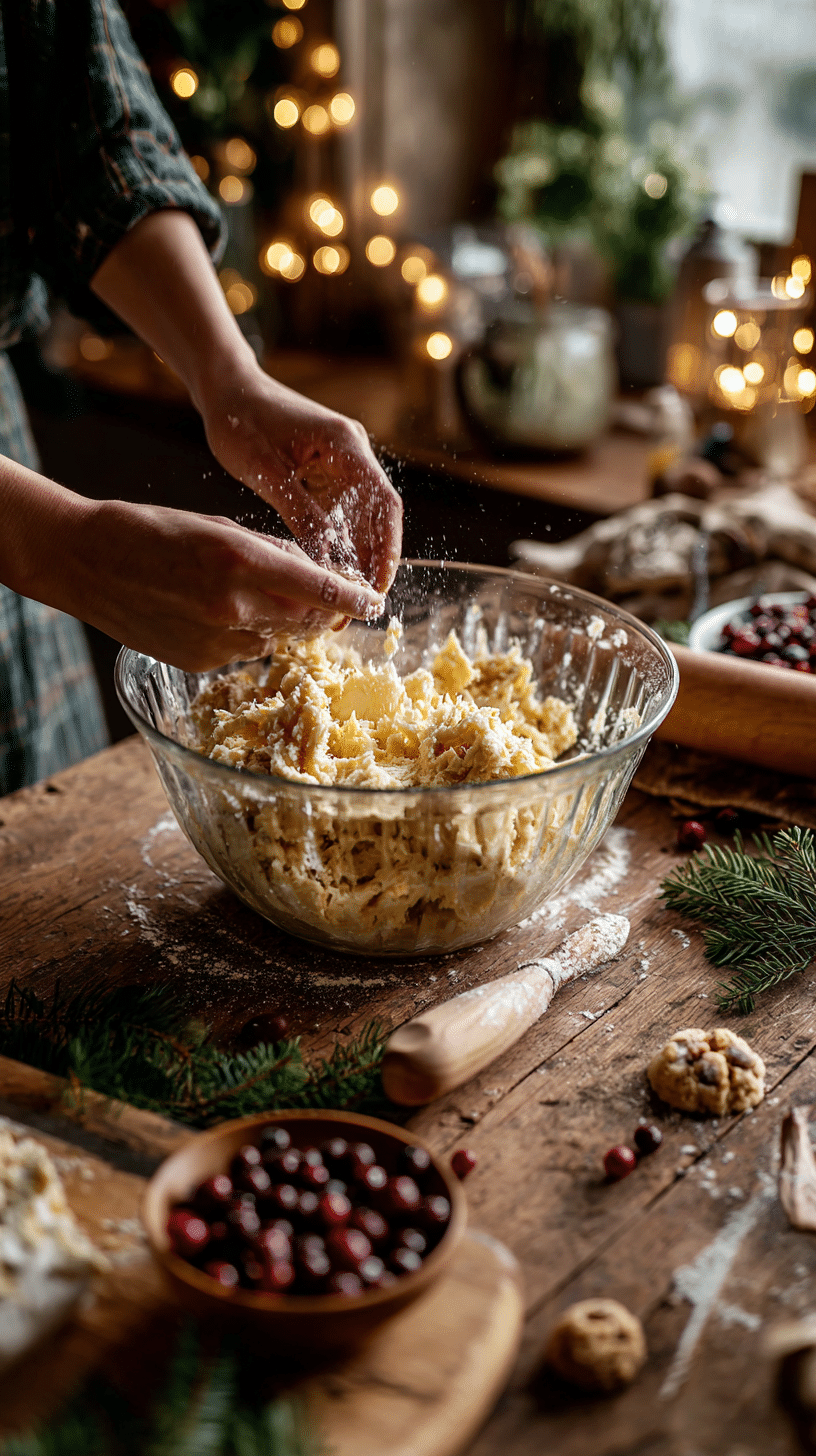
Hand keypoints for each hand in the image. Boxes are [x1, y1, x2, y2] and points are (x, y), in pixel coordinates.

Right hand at [60, 498, 384, 671]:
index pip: (318, 588)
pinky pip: (244, 650)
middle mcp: (233, 605)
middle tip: (329, 601)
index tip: (372, 602)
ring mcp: (216, 639)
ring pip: (277, 637)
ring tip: (252, 595)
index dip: (352, 598)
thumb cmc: (151, 531)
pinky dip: (247, 633)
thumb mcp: (218, 527)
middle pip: (306, 619)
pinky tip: (217, 611)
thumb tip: (311, 573)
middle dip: (322, 611)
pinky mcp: (200, 661)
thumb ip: (269, 553)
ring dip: (282, 621)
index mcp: (240, 560)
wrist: (86, 562)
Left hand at [200, 364, 402, 593]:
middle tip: (363, 599)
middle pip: (379, 513)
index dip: (386, 548)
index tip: (379, 584)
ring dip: (358, 552)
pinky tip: (331, 567)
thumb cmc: (240, 421)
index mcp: (345, 444)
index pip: (383, 503)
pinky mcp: (326, 469)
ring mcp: (341, 460)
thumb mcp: (267, 473)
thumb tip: (327, 561)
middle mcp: (352, 451)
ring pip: (361, 515)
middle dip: (375, 558)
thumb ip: (301, 515)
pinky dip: (339, 538)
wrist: (227, 388)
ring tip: (348, 591)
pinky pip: (341, 509)